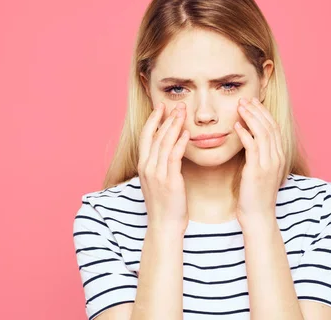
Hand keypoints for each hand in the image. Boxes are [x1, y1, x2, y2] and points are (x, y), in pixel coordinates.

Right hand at [138, 101, 189, 234]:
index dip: (153, 119)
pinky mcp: (169, 181)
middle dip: (166, 118)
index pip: (146, 136)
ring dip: (174, 125)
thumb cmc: (165, 205)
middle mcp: (147, 167)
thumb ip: (160, 165)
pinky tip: (187, 133)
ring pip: (164, 143)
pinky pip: (174, 157)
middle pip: (156, 136)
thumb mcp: (158, 182)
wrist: (164, 225)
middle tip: (177, 104)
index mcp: (143, 166)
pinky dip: (180, 143)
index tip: (161, 106)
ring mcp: (157, 174)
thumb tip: (168, 151)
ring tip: (182, 112)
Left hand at [233, 97, 286, 221]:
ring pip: (262, 133)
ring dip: (251, 117)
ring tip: (240, 106)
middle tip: (245, 99)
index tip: (253, 103)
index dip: (263, 113)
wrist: (258, 216)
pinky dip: (245, 134)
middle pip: (269, 126)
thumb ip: (257, 156)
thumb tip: (248, 140)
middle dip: (257, 110)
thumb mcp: (259, 171)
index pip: (273, 128)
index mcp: (278, 156)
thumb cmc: (255, 195)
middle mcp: (276, 158)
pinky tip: (236, 126)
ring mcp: (268, 164)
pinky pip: (252, 147)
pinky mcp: (257, 170)